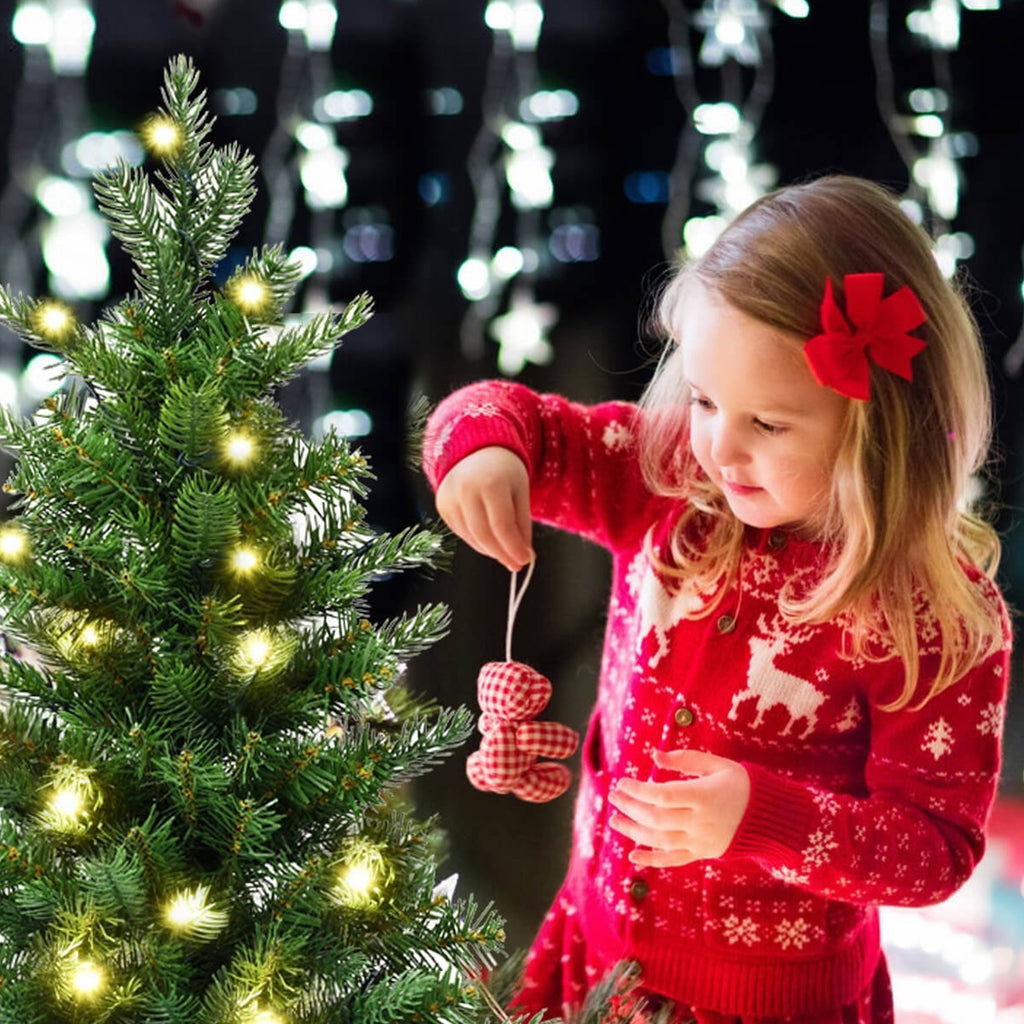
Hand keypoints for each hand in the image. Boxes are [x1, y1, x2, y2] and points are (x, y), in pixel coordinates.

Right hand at [435, 446, 533, 570]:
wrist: (476, 451)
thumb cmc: (503, 471)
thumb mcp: (520, 492)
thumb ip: (522, 525)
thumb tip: (524, 556)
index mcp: (490, 482)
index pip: (502, 525)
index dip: (514, 547)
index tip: (526, 560)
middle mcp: (465, 489)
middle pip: (484, 535)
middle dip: (502, 554)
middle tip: (516, 564)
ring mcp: (450, 498)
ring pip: (472, 537)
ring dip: (491, 550)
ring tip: (505, 551)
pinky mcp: (442, 506)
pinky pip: (462, 533)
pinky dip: (478, 541)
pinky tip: (490, 540)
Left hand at [607, 749, 749, 867]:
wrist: (771, 817)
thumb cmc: (741, 784)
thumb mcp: (717, 764)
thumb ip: (685, 759)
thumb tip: (655, 755)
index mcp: (703, 796)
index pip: (662, 796)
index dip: (638, 790)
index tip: (622, 782)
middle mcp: (700, 822)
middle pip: (656, 818)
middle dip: (630, 808)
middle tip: (613, 796)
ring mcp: (700, 841)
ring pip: (660, 840)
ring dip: (633, 831)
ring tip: (615, 820)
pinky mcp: (702, 854)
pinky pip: (674, 860)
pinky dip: (652, 860)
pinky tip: (633, 856)